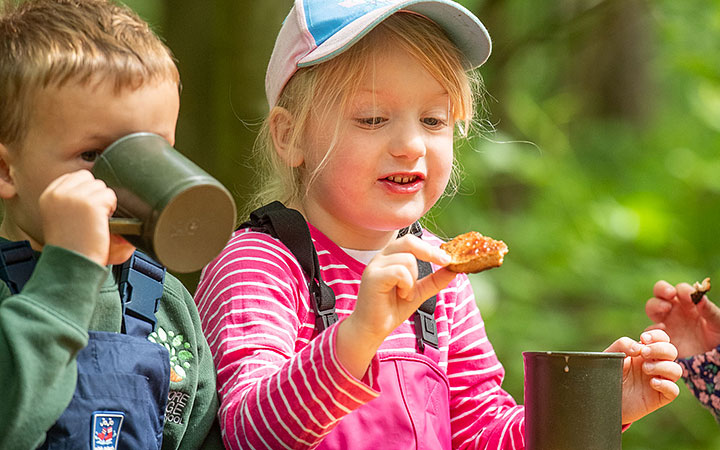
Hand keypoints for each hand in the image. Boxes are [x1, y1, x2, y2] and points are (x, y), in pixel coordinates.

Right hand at [39, 170, 130, 265]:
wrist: (72, 265)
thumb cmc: (70, 247)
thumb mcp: (60, 217)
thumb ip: (70, 199)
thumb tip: (91, 185)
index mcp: (49, 195)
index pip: (75, 176)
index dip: (86, 191)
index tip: (87, 208)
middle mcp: (59, 193)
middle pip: (89, 179)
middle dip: (96, 195)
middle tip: (93, 217)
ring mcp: (75, 197)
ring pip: (102, 187)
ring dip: (105, 203)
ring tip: (96, 222)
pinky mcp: (92, 204)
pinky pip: (111, 196)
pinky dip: (111, 209)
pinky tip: (102, 223)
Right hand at [336, 235, 456, 377]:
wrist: (372, 329)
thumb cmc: (390, 309)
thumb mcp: (418, 292)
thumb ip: (434, 280)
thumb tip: (453, 269)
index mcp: (390, 257)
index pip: (412, 241)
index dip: (431, 248)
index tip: (448, 258)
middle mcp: (381, 257)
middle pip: (409, 241)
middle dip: (430, 252)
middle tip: (444, 262)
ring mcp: (375, 266)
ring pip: (408, 259)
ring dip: (413, 280)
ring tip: (405, 294)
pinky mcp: (373, 277)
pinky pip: (400, 272)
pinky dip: (406, 285)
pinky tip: (401, 295)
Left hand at [605, 329, 681, 423]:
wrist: (602, 398)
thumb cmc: (605, 375)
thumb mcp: (610, 356)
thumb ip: (622, 345)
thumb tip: (640, 346)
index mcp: (643, 352)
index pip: (661, 339)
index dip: (657, 335)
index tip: (644, 338)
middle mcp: (654, 365)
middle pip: (671, 351)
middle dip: (660, 349)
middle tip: (644, 353)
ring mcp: (658, 380)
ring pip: (676, 370)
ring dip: (663, 366)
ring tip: (645, 369)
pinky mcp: (659, 397)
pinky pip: (674, 390)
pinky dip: (666, 384)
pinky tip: (652, 383)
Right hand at [645, 280, 719, 357]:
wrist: (711, 357)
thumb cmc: (717, 336)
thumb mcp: (718, 322)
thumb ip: (709, 310)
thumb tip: (699, 297)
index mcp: (688, 302)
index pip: (681, 289)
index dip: (683, 289)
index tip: (688, 294)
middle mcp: (674, 309)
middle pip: (660, 292)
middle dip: (662, 290)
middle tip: (670, 295)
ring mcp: (665, 322)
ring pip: (652, 308)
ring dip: (655, 306)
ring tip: (665, 310)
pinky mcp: (660, 337)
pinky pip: (650, 331)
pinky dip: (652, 329)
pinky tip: (662, 331)